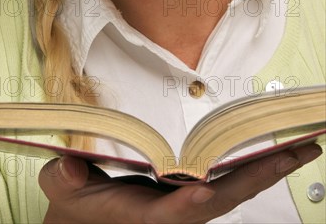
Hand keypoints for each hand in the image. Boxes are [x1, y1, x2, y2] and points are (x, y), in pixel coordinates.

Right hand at [39, 144, 321, 223]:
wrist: (84, 220)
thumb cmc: (75, 205)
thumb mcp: (61, 190)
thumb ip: (64, 180)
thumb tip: (69, 167)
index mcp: (140, 216)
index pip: (168, 213)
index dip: (184, 205)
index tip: (202, 191)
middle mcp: (172, 212)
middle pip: (222, 198)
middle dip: (261, 175)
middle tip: (302, 150)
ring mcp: (185, 203)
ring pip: (233, 189)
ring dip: (268, 169)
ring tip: (303, 147)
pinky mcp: (189, 193)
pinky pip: (227, 180)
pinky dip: (252, 167)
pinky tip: (274, 153)